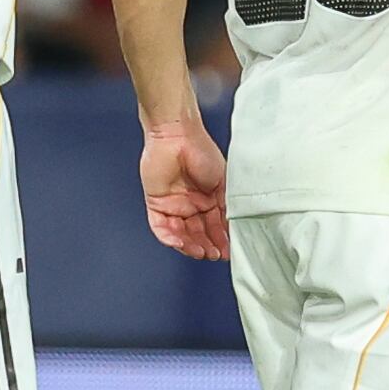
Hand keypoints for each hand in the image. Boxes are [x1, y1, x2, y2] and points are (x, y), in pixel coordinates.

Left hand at [140, 116, 229, 260]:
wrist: (177, 135)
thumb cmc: (202, 151)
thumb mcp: (223, 183)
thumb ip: (226, 207)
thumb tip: (233, 230)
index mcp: (208, 200)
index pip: (214, 227)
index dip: (221, 241)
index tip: (228, 252)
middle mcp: (191, 205)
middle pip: (198, 234)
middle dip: (206, 246)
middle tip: (214, 255)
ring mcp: (173, 205)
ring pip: (180, 234)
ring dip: (190, 245)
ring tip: (201, 251)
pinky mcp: (156, 203)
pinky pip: (160, 227)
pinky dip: (169, 238)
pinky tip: (180, 243)